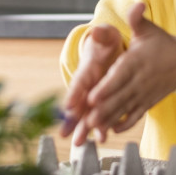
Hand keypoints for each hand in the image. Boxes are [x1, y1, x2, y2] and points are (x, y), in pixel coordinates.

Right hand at [60, 23, 124, 142]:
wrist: (110, 48)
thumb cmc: (106, 42)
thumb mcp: (106, 36)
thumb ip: (102, 35)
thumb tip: (97, 30)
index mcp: (87, 69)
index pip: (78, 82)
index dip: (74, 93)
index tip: (69, 105)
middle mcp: (87, 85)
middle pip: (77, 104)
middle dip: (72, 120)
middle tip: (65, 134)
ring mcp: (94, 95)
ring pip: (86, 114)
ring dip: (83, 129)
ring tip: (79, 143)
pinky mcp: (102, 101)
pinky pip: (101, 116)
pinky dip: (101, 127)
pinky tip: (102, 138)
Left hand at [79, 2, 175, 143]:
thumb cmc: (162, 44)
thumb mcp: (149, 29)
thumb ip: (137, 18)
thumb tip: (137, 4)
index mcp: (136, 62)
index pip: (119, 77)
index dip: (106, 88)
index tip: (91, 97)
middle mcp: (139, 80)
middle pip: (119, 97)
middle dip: (102, 109)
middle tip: (87, 120)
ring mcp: (144, 94)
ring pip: (125, 109)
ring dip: (109, 120)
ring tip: (95, 129)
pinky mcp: (148, 103)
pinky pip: (136, 116)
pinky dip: (125, 124)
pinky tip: (113, 131)